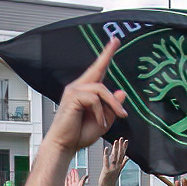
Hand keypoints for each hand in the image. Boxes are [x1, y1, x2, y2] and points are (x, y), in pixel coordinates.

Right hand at [43, 39, 127, 153]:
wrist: (64, 145)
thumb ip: (112, 107)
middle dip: (107, 54)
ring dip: (112, 104)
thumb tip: (121, 92)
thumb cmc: (80, 134)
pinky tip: (100, 122)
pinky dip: (100, 112)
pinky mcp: (73, 97)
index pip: (97, 70)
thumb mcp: (103, 120)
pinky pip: (95, 99)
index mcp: (84, 91)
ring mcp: (74, 90)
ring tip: (114, 118)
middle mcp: (77, 87)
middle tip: (116, 40)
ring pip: (101, 89)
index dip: (106, 55)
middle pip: (98, 69)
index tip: (115, 41)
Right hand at [63, 167, 87, 185]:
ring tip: (68, 172)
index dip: (76, 173)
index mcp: (77, 184)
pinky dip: (66, 180)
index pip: (76, 177)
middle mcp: (74, 185)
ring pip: (69, 180)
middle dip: (72, 173)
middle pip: (73, 178)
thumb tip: (87, 175)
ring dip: (69, 176)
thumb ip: (83, 180)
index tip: (75, 169)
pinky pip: (66, 183)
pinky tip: (65, 177)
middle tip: (72, 169)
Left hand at [97, 137, 128, 185]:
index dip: (125, 147)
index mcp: (119, 166)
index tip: (126, 141)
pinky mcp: (106, 171)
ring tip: (116, 141)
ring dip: (115, 149)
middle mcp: (117, 167)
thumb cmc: (111, 179)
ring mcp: (112, 169)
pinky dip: (106, 155)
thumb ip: (123, 162)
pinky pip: (106, 162)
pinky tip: (106, 149)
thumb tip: (128, 157)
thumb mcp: (118, 170)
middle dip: (121, 146)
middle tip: (121, 138)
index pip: (123, 155)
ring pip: (115, 157)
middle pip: (120, 155)